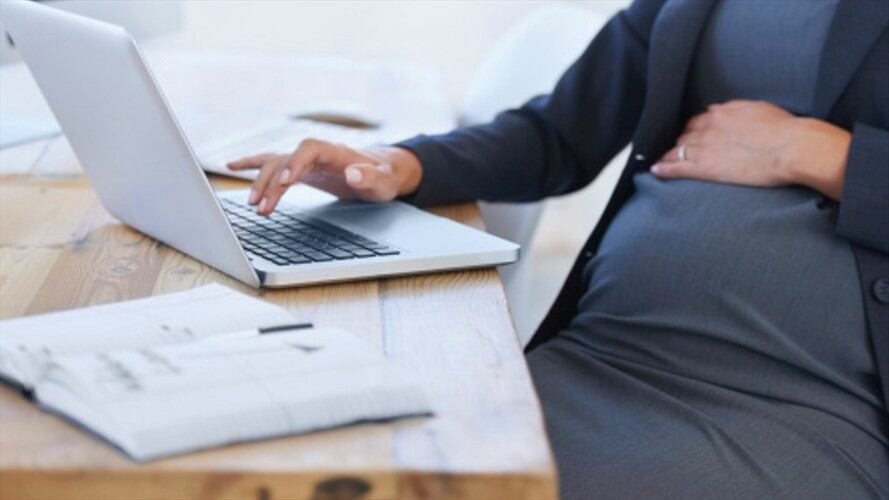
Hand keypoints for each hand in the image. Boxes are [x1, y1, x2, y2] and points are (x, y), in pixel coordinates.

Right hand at [228, 139, 422, 214]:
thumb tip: (353, 173)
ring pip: (275, 164)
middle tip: (263, 207)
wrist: (383, 171)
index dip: (295, 162)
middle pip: (287, 159)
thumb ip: (370, 177)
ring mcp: (306, 159)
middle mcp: (316, 152)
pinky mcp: (300, 168)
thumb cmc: (384, 177)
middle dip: (272, 182)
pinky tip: (231, 167)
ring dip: (262, 182)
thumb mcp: (384, 181)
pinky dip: (252, 165)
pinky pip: (272, 163)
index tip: (285, 181)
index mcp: (336, 151)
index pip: (309, 149)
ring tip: (254, 205)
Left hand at [651, 100, 851, 199]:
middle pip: (686, 135)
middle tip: (681, 150)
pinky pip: (676, 167)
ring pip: (677, 150)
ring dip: (670, 154)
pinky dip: (663, 168)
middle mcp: (709, 127)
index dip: (695, 129)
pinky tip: (656, 170)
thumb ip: (738, 110)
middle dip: (683, 142)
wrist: (792, 147)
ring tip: (663, 161)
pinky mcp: (705, 167)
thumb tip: (724, 111)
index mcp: (723, 113)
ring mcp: (704, 147)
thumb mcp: (759, 110)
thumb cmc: (785, 130)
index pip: (699, 120)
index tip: (694, 135)